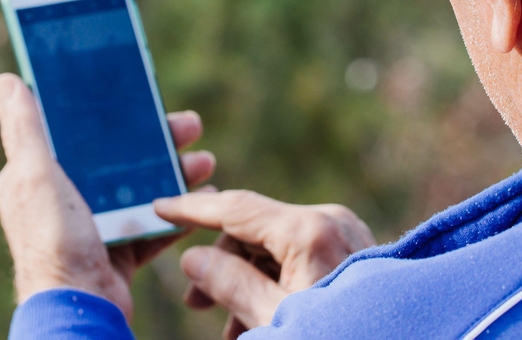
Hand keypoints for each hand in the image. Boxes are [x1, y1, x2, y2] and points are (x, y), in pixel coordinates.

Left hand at [0, 73, 215, 319]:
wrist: (83, 307)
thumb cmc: (54, 243)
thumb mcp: (36, 178)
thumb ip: (26, 132)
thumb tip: (10, 82)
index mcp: (45, 177)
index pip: (87, 134)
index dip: (120, 115)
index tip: (150, 100)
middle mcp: (70, 198)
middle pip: (123, 159)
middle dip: (162, 142)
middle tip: (193, 126)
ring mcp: (97, 224)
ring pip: (145, 187)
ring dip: (178, 173)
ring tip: (206, 163)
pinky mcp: (120, 247)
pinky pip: (157, 222)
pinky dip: (181, 210)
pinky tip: (204, 197)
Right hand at [154, 190, 375, 338]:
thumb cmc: (335, 336)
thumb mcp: (273, 319)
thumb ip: (229, 284)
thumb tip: (193, 256)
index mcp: (309, 231)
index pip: (238, 207)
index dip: (193, 209)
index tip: (160, 205)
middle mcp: (328, 219)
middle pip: (255, 227)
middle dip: (221, 262)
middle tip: (194, 303)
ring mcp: (343, 230)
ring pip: (276, 243)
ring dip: (246, 277)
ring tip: (228, 326)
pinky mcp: (351, 245)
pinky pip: (300, 252)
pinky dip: (275, 278)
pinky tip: (260, 315)